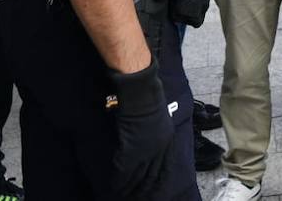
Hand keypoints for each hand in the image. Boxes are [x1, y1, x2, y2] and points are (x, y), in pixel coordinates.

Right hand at [107, 60, 174, 198]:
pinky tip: (115, 183)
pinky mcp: (132, 148)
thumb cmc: (148, 98)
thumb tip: (148, 140)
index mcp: (167, 141)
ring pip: (138, 174)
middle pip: (151, 174)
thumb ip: (156, 133)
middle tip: (135, 195)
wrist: (140, 91)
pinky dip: (119, 177)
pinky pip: (125, 168)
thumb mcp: (159, 117)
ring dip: (129, 185)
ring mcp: (146, 149)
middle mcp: (159, 148)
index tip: (149, 188)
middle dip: (142, 186)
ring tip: (121, 193)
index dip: (155, 180)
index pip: (162, 167)